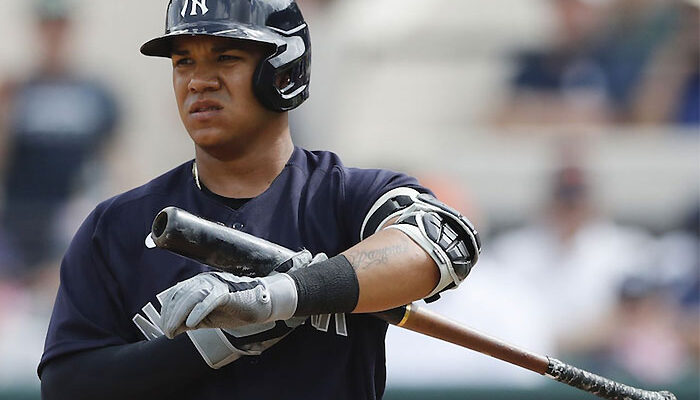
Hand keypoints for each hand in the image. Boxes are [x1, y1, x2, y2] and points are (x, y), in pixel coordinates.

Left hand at [160, 251, 325, 337]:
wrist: (262, 304)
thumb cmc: (236, 310)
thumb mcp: (208, 318)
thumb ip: (190, 320)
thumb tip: (172, 328)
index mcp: (200, 284)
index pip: (176, 294)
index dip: (167, 312)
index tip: (165, 328)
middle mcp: (206, 280)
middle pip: (180, 295)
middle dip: (170, 316)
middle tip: (168, 332)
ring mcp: (217, 284)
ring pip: (191, 296)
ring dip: (179, 315)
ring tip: (175, 331)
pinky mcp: (228, 291)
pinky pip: (209, 300)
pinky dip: (198, 311)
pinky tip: (192, 324)